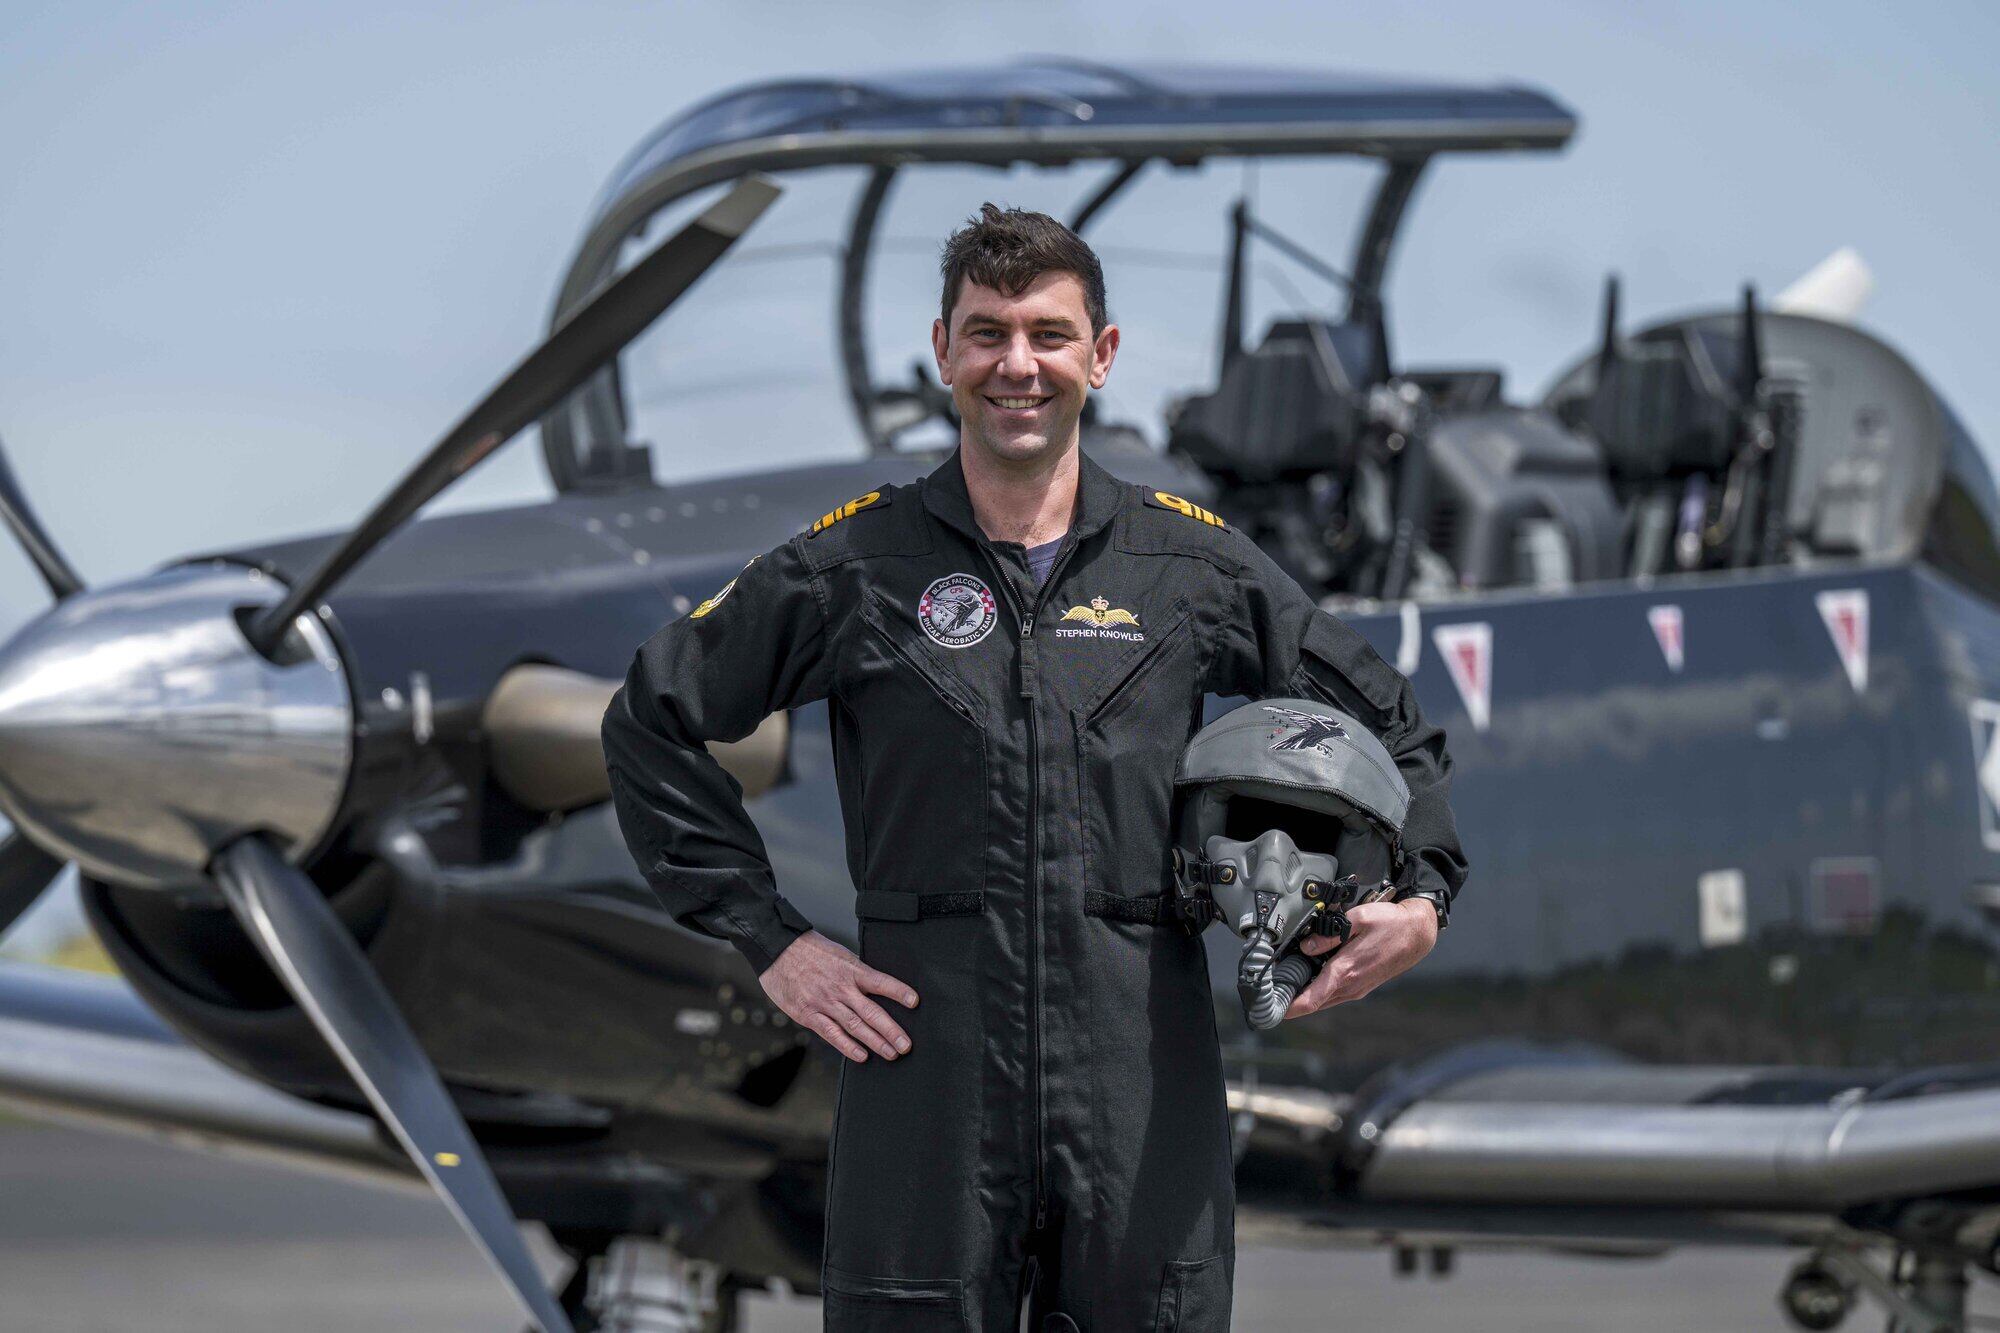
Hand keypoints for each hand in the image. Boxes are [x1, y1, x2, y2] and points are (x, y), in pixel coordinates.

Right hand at [758, 930, 918, 1061]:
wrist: (777, 949)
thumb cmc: (810, 951)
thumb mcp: (840, 955)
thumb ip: (856, 974)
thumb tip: (875, 988)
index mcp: (851, 970)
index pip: (881, 981)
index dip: (899, 992)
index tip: (914, 1002)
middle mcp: (840, 987)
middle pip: (871, 1012)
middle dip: (891, 1031)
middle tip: (906, 1045)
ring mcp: (824, 1002)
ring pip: (855, 1026)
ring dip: (875, 1042)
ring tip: (891, 1053)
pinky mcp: (808, 1014)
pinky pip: (831, 1033)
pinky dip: (847, 1046)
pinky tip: (861, 1056)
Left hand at [1283, 898, 1438, 1019]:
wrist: (1417, 933)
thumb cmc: (1390, 924)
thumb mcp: (1357, 919)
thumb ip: (1328, 934)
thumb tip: (1306, 947)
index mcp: (1345, 971)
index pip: (1311, 999)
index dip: (1289, 1008)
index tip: (1271, 1010)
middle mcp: (1351, 986)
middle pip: (1313, 1004)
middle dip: (1291, 1001)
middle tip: (1270, 994)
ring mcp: (1358, 989)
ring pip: (1324, 1000)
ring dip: (1305, 997)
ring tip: (1285, 986)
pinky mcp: (1363, 987)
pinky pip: (1335, 994)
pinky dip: (1319, 991)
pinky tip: (1309, 979)